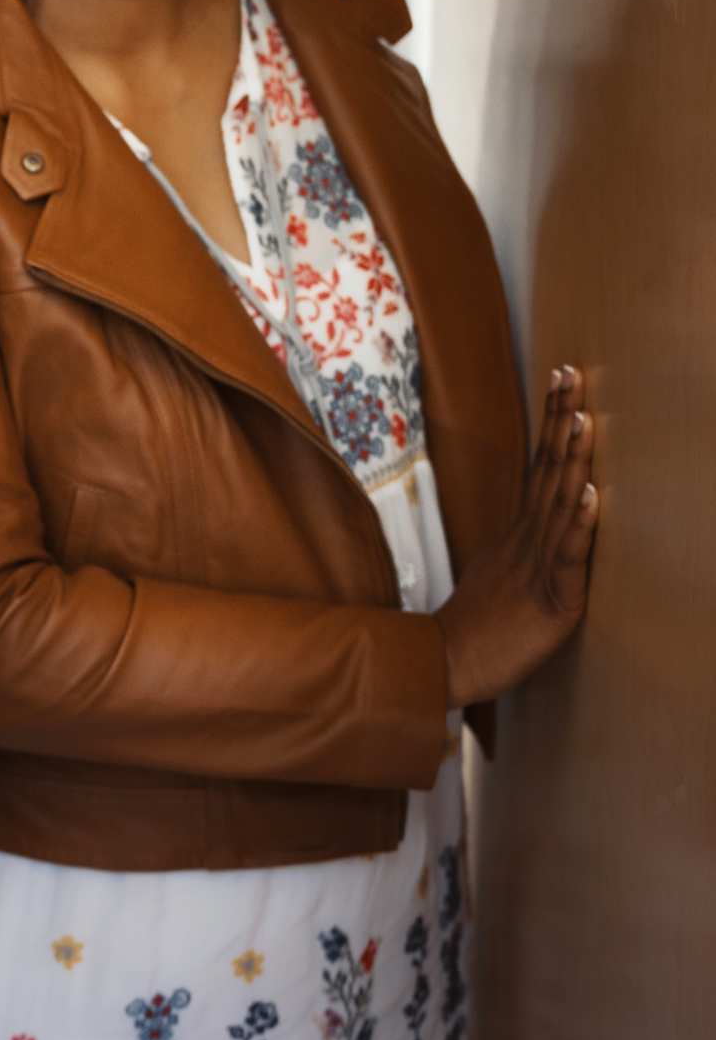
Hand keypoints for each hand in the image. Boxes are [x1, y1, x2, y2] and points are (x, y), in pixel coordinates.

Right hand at [434, 364, 598, 705]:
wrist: (448, 666)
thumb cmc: (476, 628)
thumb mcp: (499, 574)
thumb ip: (521, 544)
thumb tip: (541, 522)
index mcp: (519, 533)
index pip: (539, 465)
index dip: (552, 422)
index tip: (562, 379)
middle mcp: (528, 539)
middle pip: (548, 470)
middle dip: (561, 420)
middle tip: (571, 373)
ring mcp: (537, 565)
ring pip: (559, 503)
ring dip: (572, 458)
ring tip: (583, 417)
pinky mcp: (551, 599)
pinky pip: (567, 556)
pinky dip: (581, 524)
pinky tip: (592, 494)